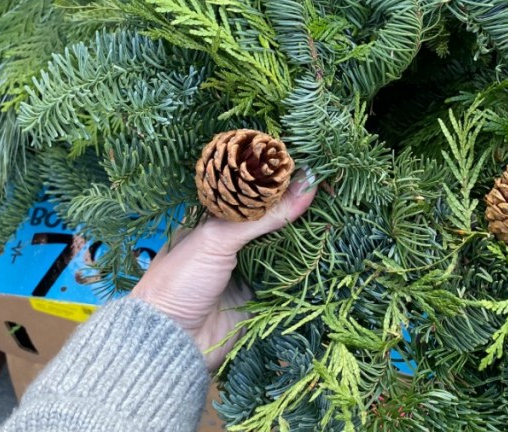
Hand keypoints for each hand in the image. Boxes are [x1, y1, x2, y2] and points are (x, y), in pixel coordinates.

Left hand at [131, 173, 315, 368]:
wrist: (170, 342)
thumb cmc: (180, 280)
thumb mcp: (217, 238)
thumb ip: (262, 214)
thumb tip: (307, 183)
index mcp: (213, 218)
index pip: (251, 190)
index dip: (277, 178)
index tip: (310, 164)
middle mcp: (232, 239)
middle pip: (272, 215)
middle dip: (297, 204)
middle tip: (330, 186)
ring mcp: (248, 266)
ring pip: (284, 243)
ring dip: (306, 233)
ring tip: (336, 211)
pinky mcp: (262, 293)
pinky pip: (289, 274)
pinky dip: (306, 263)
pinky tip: (328, 245)